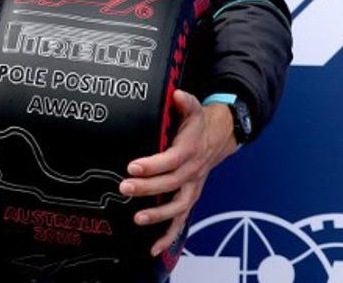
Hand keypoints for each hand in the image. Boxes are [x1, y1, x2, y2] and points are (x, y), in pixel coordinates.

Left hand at [117, 90, 238, 255]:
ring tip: (138, 219)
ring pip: (178, 207)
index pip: (172, 160)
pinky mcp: (188, 199)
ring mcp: (191, 189)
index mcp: (190, 151)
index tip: (133, 166)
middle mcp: (192, 173)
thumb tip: (175, 94)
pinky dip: (168, 237)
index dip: (153, 164)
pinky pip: (180, 221)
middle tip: (124, 188)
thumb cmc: (198, 125)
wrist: (218, 139)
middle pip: (171, 184)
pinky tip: (153, 249)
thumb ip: (185, 102)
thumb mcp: (194, 109)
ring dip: (159, 216)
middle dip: (148, 189)